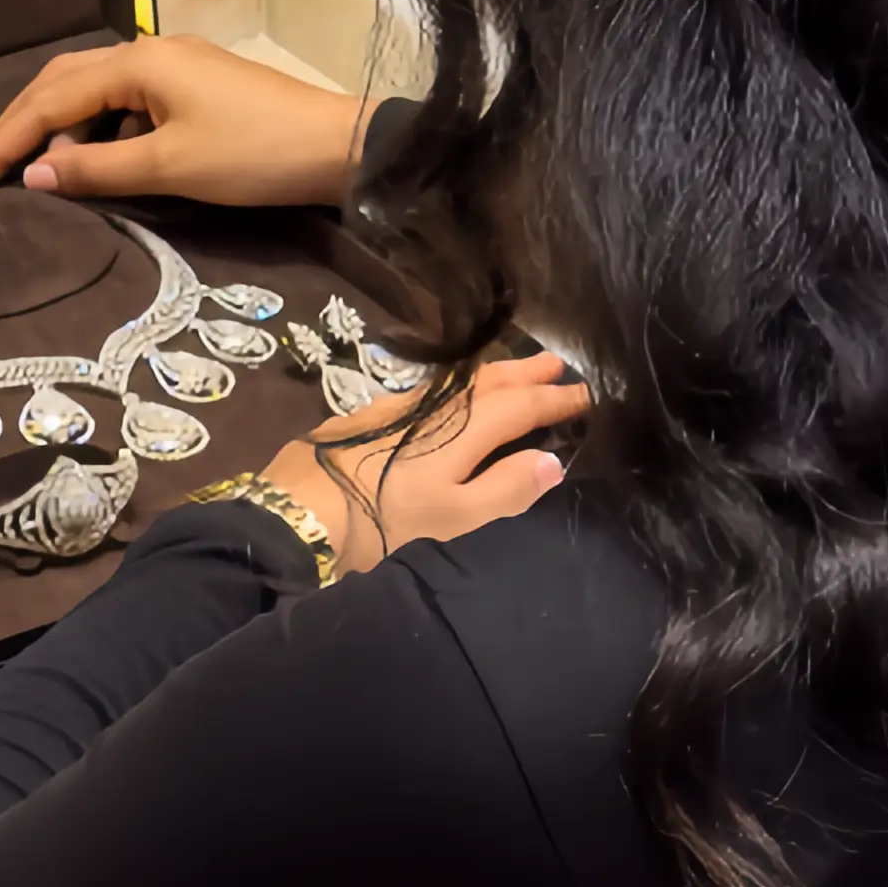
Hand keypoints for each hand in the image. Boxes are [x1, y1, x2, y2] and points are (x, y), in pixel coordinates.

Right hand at [0, 30, 371, 210]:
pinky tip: (94, 170)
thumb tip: (33, 175)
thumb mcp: (170, 168)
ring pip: (93, 96)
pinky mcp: (193, 90)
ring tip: (39, 182)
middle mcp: (148, 54)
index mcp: (137, 63)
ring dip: (60, 136)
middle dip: (18, 130)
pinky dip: (97, 137)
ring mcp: (173, 70)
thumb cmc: (255, 155)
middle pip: (61, 85)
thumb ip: (96, 171)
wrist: (339, 148)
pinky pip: (124, 108)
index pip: (47, 102)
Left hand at [261, 351, 587, 572]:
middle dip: (528, 373)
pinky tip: (451, 394)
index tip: (589, 395)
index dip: (558, 401)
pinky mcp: (371, 415)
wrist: (298, 510)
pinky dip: (457, 387)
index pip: (524, 407)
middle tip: (558, 363)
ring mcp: (402, 407)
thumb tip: (552, 460)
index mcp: (467, 430)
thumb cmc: (385, 522)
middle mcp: (439, 408)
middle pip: (492, 382)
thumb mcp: (455, 519)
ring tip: (516, 370)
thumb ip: (506, 489)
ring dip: (495, 374)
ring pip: (461, 382)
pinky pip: (432, 390)